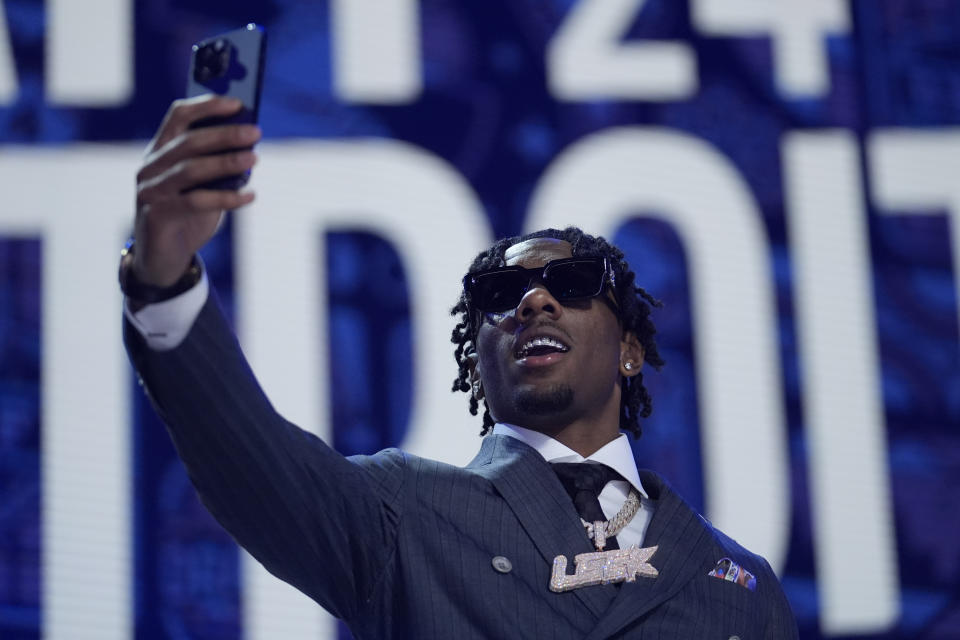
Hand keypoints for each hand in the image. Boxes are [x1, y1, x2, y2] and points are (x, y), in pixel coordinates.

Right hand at [132, 95, 261, 285]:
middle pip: (189, 142)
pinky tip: (250, 196)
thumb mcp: (202, 186)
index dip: (207, 106)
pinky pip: (196, 202)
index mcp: (159, 151)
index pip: (178, 116)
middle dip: (224, 134)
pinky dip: (227, 198)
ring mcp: (150, 191)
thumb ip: (217, 166)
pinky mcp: (157, 216)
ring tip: (254, 158)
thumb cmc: (187, 216)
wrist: (162, 259)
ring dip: (226, 162)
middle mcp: (150, 167)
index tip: (238, 103)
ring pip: (191, 169)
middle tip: (255, 132)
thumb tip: (249, 146)